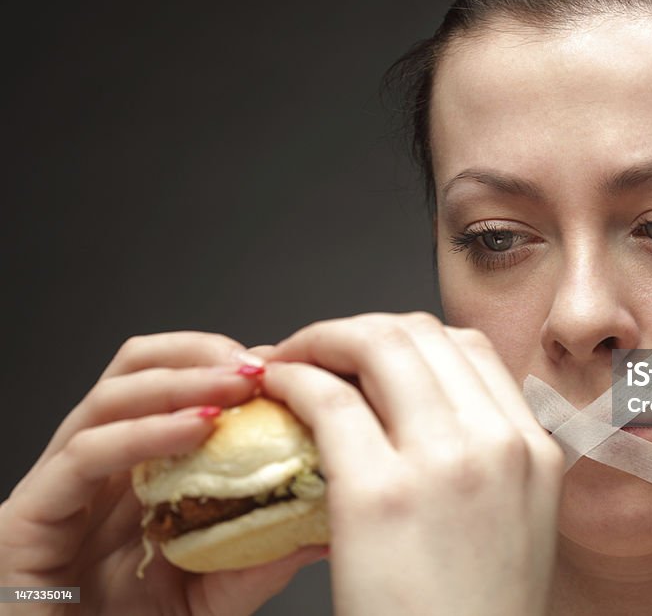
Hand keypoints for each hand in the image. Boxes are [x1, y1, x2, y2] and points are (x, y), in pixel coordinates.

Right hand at [0, 332, 324, 615]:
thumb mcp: (213, 592)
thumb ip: (261, 557)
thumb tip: (326, 527)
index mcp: (135, 473)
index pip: (173, 384)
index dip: (226, 365)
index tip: (283, 367)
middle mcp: (96, 468)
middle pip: (136, 368)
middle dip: (202, 355)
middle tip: (260, 366)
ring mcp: (58, 487)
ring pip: (111, 397)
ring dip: (182, 381)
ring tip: (238, 386)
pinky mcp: (27, 517)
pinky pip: (87, 455)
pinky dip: (146, 433)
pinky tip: (198, 429)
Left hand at [261, 312, 564, 615]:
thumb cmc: (473, 615)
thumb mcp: (513, 523)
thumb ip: (485, 457)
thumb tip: (423, 412)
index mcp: (534, 449)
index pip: (470, 346)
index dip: (409, 336)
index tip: (370, 354)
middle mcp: (497, 443)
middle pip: (420, 333)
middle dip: (358, 328)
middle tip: (318, 348)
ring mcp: (443, 464)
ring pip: (375, 346)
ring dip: (321, 339)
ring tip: (289, 360)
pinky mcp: (379, 495)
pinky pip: (328, 400)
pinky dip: (294, 379)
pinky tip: (276, 390)